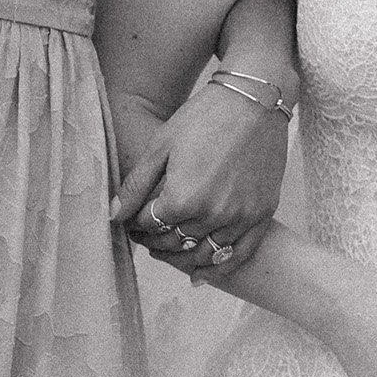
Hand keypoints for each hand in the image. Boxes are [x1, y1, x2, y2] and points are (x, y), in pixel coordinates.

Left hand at [113, 79, 294, 278]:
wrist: (255, 101)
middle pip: (174, 244)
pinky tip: (201, 274)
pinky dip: (219, 269)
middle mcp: (212, 215)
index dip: (135, 224)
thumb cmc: (204, 117)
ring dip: (182, 258)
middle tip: (147, 235)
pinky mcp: (262, 215)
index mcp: (182, 199)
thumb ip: (135, 186)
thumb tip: (114, 217)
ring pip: (204, 256)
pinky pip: (240, 255)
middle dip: (154, 241)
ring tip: (169, 252)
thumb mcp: (161, 146)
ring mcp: (240, 218)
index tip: (132, 220)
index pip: (149, 226)